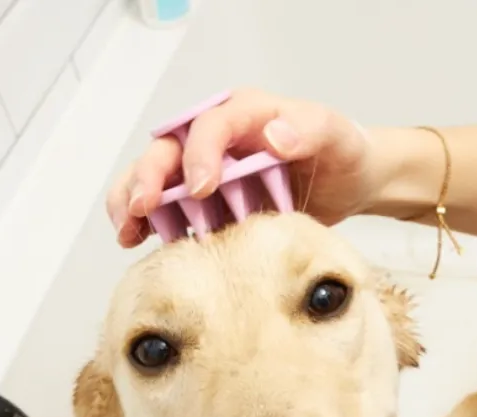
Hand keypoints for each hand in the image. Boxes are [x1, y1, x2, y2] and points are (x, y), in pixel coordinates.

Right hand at [106, 88, 377, 246]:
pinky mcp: (205, 203)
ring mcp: (207, 170)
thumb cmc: (341, 154)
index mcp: (245, 114)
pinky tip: (136, 241)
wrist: (350, 183)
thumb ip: (309, 130)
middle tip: (142, 208)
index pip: (210, 125)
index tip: (201, 186)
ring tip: (126, 231)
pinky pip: (165, 209)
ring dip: (133, 201)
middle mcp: (217, 138)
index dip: (200, 153)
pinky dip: (146, 224)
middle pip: (168, 150)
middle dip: (148, 177)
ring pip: (154, 177)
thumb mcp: (335, 136)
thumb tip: (274, 135)